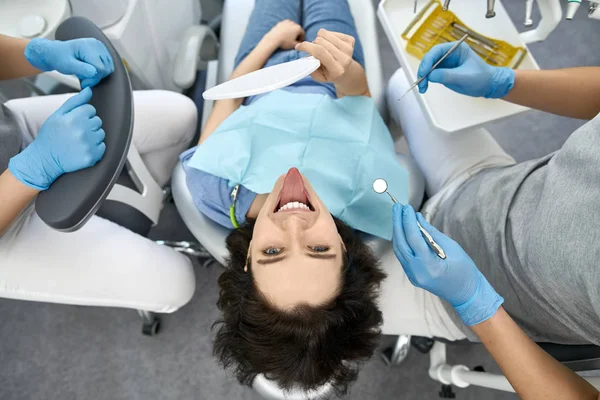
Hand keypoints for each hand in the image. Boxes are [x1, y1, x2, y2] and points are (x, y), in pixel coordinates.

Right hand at [8, 87, 105, 189]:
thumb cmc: (51, 135)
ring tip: (79, 140)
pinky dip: (95, 147)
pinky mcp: (92, 157)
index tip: (74, 121)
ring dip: (93, 135)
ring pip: (101, 133)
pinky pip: (102, 147)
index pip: (90, 109)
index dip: (82, 114)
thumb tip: (89, 90)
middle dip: (88, 124)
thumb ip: (75, 101)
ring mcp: (88, 145)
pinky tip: (83, 148)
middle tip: (76, 131)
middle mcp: (83, 131)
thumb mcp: (58, 114)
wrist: (45, 159)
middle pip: (98, 120)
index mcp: (74, 118)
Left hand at [25, 38, 114, 87]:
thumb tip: (95, 72)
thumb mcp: (67, 65)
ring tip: (85, 73)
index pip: (101, 68)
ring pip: (109, 69)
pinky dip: (100, 72)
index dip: (93, 78)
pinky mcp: (103, 52)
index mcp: (88, 45)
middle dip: (95, 77)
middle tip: (83, 79)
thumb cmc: (59, 58)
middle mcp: (97, 44)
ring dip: (98, 75)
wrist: (56, 53)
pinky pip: (108, 66)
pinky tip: (90, 70)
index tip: (83, 82)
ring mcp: (101, 47)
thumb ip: (81, 68)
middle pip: (106, 69)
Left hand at [265, 20, 305, 49]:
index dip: (302, 39)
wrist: (273, 39)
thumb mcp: (294, 45)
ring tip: (289, 38)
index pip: (303, 34)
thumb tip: (302, 44)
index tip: (299, 43)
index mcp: (298, 28)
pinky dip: (286, 30)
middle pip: (297, 29)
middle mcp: (293, 23)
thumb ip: (300, 44)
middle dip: (297, 35)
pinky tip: (284, 35)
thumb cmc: (284, 42)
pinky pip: (286, 26)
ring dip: (291, 32)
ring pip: (291, 27)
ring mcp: (287, 22)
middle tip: (294, 41)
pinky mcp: (281, 22)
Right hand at [296, 29, 367, 95]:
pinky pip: (331, 31)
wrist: (347, 72)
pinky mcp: (351, 40)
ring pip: (324, 33)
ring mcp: (349, 48)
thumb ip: (311, 66)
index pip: (319, 52)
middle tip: (314, 51)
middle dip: (312, 44)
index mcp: (336, 69)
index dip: (306, 46)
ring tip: (322, 48)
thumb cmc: (329, 74)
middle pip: (320, 41)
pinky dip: (327, 37)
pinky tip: (330, 46)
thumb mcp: (318, 76)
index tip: (298, 47)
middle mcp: (344, 59)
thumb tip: (306, 53)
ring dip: (319, 39)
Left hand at [392, 203, 503, 325]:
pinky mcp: (412, 275)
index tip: (407, 207)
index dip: (408, 220)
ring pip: (399, 249)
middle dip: (398, 223)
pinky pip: (402, 255)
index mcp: (429, 266)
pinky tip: (403, 229)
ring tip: (398, 214)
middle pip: (401, 243)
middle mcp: (416, 272)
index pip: (413, 239)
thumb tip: (417, 217)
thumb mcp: (452, 248)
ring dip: (397, 231)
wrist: (466, 293)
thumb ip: (432, 233)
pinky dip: (401, 241)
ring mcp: (412, 276)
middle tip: (397, 206)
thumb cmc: (464, 270)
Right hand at [417, 42, 514, 98]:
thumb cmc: (480, 77)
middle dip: (423, 70)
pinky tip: (424, 88)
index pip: (437, 50)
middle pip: (430, 59)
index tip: (424, 72)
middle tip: (421, 82)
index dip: (428, 60)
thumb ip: (447, 75)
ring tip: (422, 88)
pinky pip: (430, 75)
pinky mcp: (442, 73)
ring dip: (423, 77)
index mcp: (456, 48)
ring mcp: (444, 64)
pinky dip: (425, 81)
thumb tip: (430, 76)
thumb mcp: (464, 77)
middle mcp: (448, 54)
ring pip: (428, 68)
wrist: (487, 86)